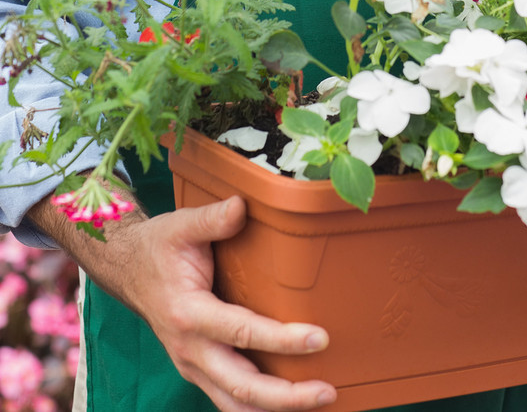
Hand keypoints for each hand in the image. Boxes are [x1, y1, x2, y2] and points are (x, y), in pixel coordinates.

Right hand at [128, 196, 336, 410]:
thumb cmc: (159, 247)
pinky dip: (257, 408)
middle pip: (240, 386)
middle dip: (285, 396)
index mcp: (189, 313)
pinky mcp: (198, 370)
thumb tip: (242, 206)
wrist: (128, 269)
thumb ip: (213, 218)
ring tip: (318, 402)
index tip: (320, 339)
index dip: (282, 340)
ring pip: (234, 402)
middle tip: (326, 391)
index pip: (242, 333)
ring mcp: (192, 365)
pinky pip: (228, 399)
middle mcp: (189, 349)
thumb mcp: (181, 225)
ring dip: (275, 409)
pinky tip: (288, 404)